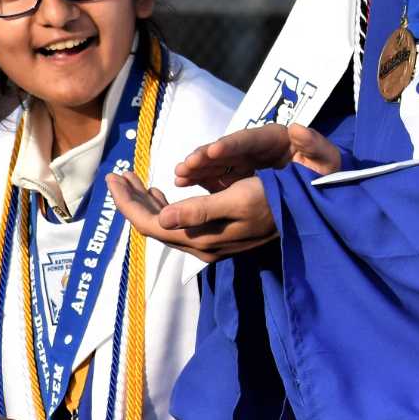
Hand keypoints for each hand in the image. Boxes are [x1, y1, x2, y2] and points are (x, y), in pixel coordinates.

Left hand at [111, 171, 276, 263]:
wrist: (305, 212)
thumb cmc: (274, 199)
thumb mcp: (239, 199)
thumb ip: (199, 211)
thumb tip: (160, 219)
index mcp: (201, 237)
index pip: (151, 224)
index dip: (128, 203)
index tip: (113, 178)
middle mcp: (200, 244)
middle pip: (152, 225)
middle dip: (132, 200)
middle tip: (118, 174)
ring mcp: (208, 242)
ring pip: (164, 223)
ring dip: (146, 202)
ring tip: (133, 180)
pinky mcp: (216, 234)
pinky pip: (179, 221)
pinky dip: (165, 205)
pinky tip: (163, 192)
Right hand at [174, 123, 340, 191]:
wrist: (321, 181)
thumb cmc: (326, 168)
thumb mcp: (327, 158)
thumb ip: (315, 144)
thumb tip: (298, 128)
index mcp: (275, 138)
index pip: (250, 139)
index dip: (232, 144)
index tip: (214, 149)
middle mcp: (256, 147)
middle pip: (227, 150)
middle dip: (206, 156)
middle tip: (187, 164)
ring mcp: (244, 161)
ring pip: (216, 162)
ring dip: (197, 167)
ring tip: (179, 175)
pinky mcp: (237, 175)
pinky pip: (215, 175)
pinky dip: (199, 178)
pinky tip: (183, 183)